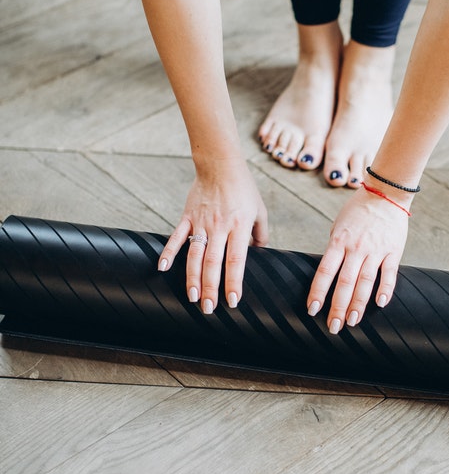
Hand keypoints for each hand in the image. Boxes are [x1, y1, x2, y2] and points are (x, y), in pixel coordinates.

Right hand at [158, 156, 267, 311]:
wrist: (220, 164)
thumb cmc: (243, 189)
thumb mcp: (260, 211)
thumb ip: (261, 234)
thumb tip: (260, 253)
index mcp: (239, 227)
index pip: (236, 261)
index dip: (233, 283)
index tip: (232, 302)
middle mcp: (219, 227)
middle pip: (213, 263)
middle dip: (210, 288)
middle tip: (208, 308)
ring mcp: (201, 223)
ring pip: (194, 255)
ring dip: (191, 278)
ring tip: (192, 297)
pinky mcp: (187, 217)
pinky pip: (176, 237)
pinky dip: (168, 252)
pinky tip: (163, 269)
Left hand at [307, 186, 409, 332]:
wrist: (385, 193)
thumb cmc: (358, 210)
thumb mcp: (339, 226)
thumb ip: (335, 248)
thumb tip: (329, 272)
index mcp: (338, 242)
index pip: (325, 272)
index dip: (318, 292)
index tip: (313, 310)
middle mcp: (356, 248)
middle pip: (344, 283)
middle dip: (338, 307)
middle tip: (333, 327)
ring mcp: (375, 250)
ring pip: (365, 282)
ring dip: (358, 305)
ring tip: (352, 322)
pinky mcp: (393, 251)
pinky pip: (389, 274)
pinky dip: (386, 289)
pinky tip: (381, 304)